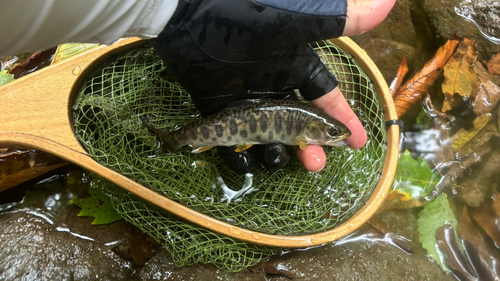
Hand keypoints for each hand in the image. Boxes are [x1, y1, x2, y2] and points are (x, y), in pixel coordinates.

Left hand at [150, 0, 395, 172]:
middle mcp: (273, 86)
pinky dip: (238, 155)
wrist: (191, 13)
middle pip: (297, 126)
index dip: (342, 119)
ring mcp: (244, 99)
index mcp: (295, 66)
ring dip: (277, 155)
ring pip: (267, 137)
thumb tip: (391, 1)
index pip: (326, 98)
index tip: (357, 142)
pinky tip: (247, 161)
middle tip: (315, 165)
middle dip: (309, 147)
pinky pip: (231, 140)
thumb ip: (342, 17)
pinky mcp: (216, 107)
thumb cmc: (249, 15)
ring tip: (281, 160)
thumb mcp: (301, 20)